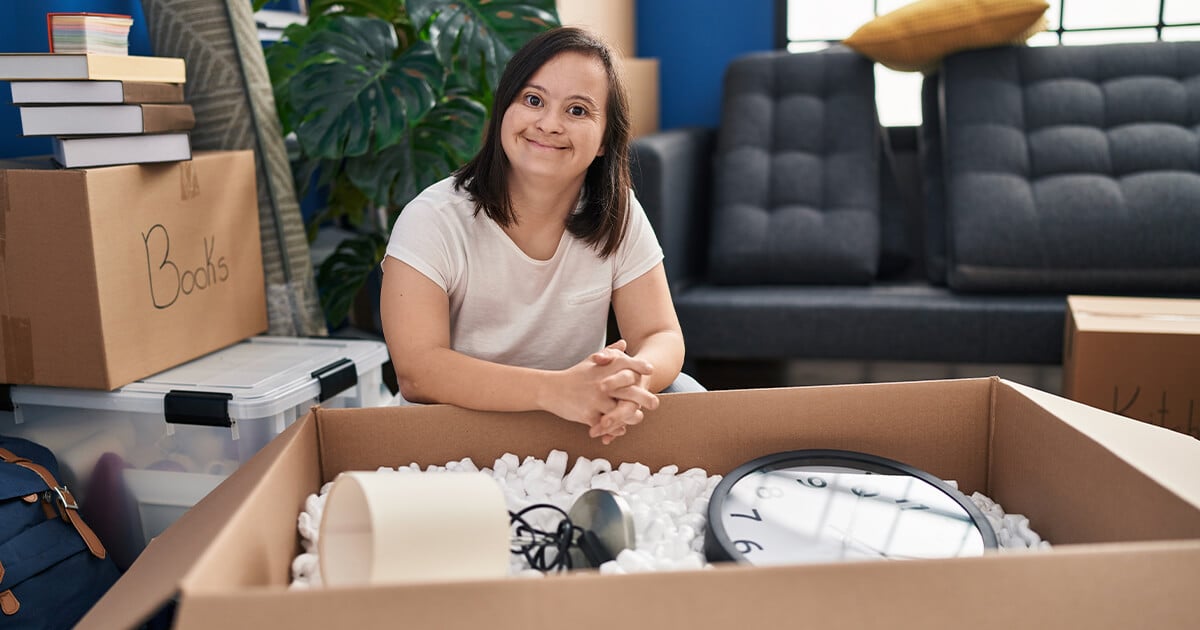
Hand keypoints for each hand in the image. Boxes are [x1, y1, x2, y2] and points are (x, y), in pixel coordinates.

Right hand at [541, 340, 655, 437]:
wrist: (550, 389)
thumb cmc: (574, 375)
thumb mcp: (591, 361)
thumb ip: (610, 353)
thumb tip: (624, 343)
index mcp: (603, 369)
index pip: (627, 364)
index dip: (640, 366)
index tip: (651, 370)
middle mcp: (602, 383)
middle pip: (630, 391)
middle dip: (645, 398)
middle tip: (655, 403)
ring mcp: (596, 400)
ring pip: (621, 412)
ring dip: (632, 417)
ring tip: (637, 418)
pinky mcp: (588, 415)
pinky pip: (607, 425)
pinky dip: (615, 429)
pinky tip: (620, 429)